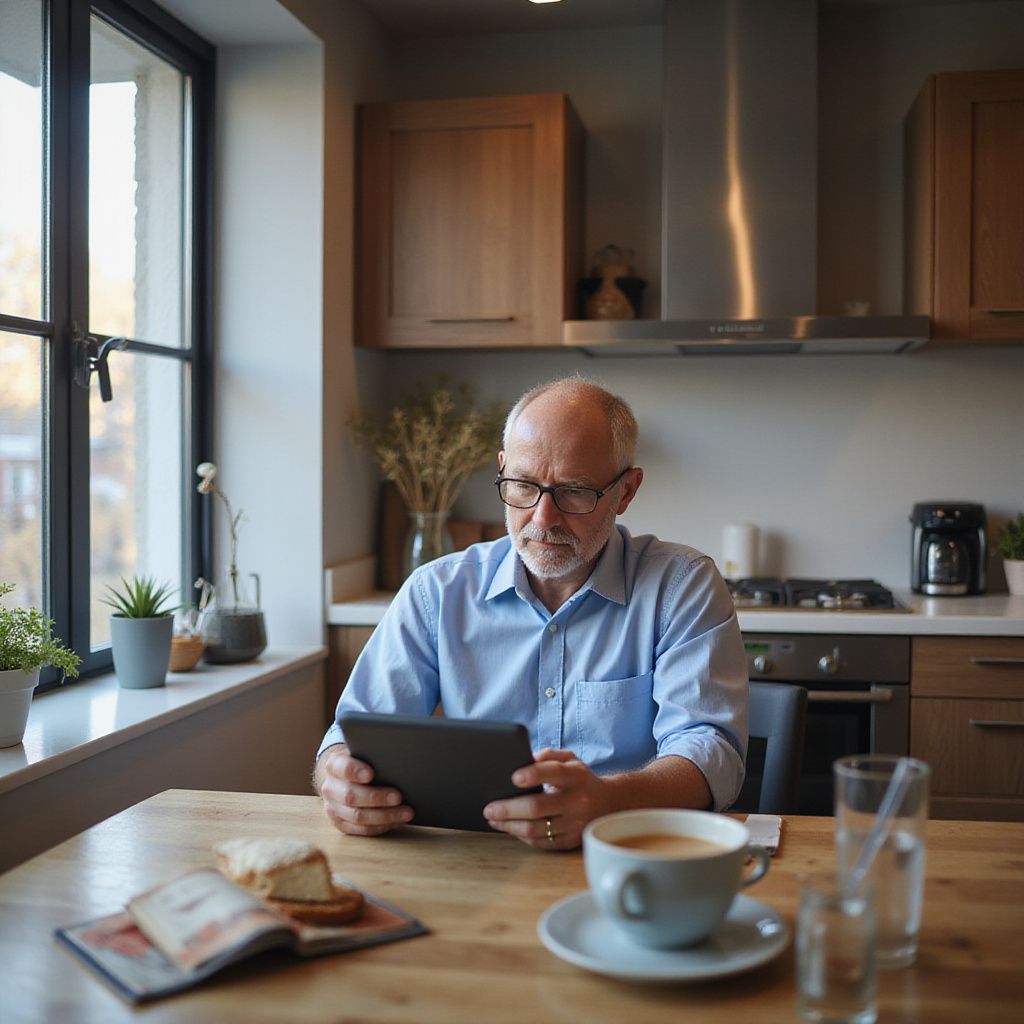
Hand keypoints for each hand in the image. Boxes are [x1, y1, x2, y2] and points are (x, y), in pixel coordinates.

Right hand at [316, 745, 414, 835]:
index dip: (355, 771)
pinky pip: (361, 830)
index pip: (342, 768)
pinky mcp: (340, 824)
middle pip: (351, 796)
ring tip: (406, 812)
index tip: (371, 774)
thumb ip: (374, 755)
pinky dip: (381, 827)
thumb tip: (397, 758)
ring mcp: (333, 808)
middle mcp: (330, 788)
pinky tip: (397, 821)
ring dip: (385, 816)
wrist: (344, 776)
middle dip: (377, 798)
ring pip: (358, 817)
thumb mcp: (364, 752)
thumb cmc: (361, 761)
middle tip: (398, 797)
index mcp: (334, 765)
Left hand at [483, 748, 610, 851]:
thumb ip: (548, 755)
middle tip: (489, 808)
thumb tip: (524, 760)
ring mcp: (574, 824)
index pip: (553, 773)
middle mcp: (577, 801)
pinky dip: (521, 836)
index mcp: (575, 776)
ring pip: (535, 829)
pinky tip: (510, 828)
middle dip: (508, 809)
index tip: (513, 777)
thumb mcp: (569, 759)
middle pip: (537, 807)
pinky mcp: (571, 841)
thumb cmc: (579, 778)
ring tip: (493, 819)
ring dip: (509, 826)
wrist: (608, 803)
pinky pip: (541, 842)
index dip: (533, 774)